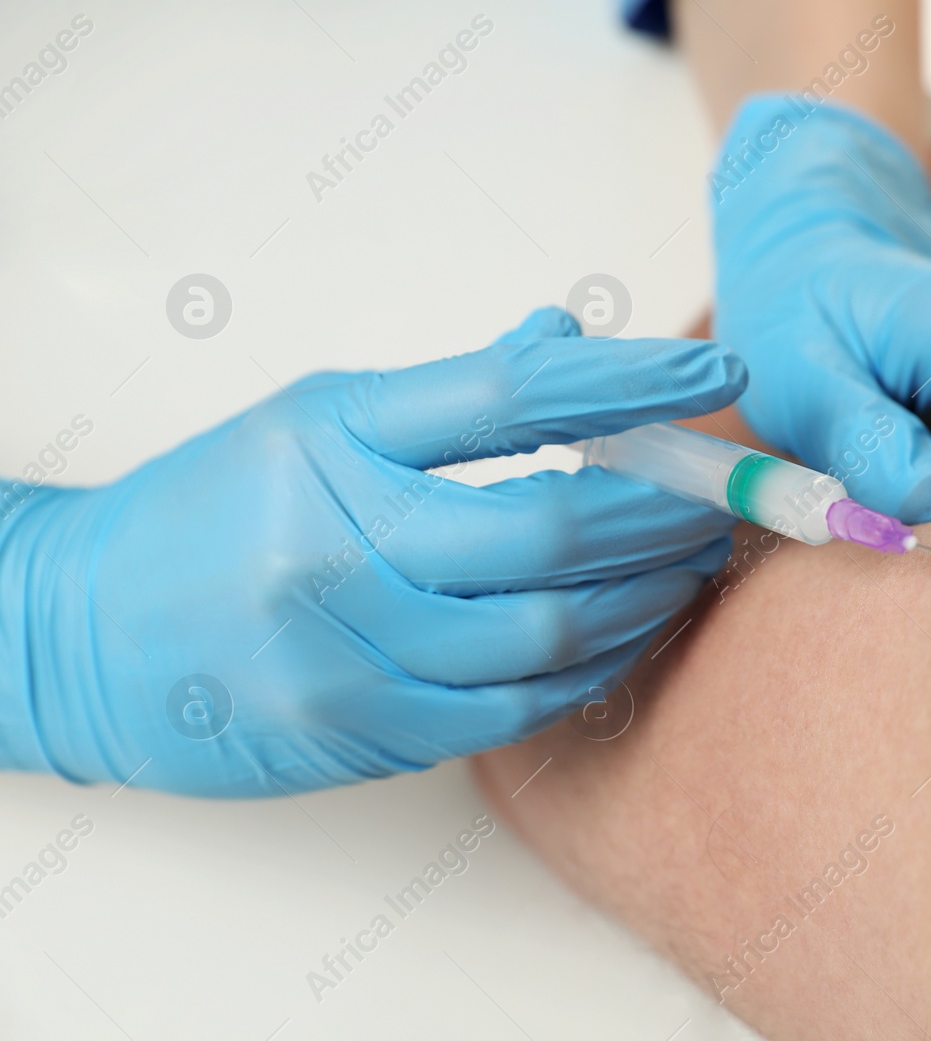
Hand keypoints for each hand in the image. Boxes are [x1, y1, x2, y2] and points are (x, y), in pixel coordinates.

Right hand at [0, 309, 745, 796]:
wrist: (76, 633)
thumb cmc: (212, 511)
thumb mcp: (313, 417)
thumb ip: (450, 392)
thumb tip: (571, 338)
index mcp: (333, 439)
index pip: (512, 394)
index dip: (631, 382)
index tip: (714, 368)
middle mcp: (339, 544)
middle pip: (552, 529)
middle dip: (662, 512)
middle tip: (714, 498)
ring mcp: (347, 651)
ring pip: (548, 633)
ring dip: (645, 596)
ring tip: (686, 566)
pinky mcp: (359, 732)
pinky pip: (514, 710)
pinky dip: (591, 668)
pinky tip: (623, 635)